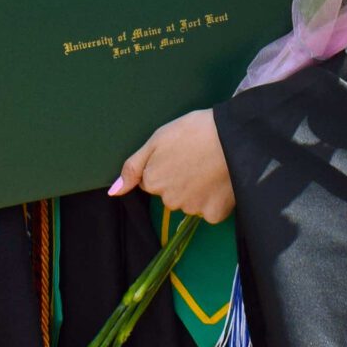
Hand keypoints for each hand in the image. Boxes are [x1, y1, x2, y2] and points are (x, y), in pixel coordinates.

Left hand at [108, 109, 234, 223]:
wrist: (233, 136)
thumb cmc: (194, 131)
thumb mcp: (156, 140)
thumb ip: (133, 168)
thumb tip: (113, 193)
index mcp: (153, 181)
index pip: (152, 182)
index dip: (165, 167)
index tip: (179, 155)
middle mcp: (169, 200)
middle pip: (170, 194)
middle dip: (180, 181)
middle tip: (196, 160)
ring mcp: (192, 209)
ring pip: (190, 203)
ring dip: (197, 190)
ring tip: (210, 167)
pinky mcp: (214, 214)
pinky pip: (210, 211)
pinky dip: (215, 200)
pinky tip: (221, 182)